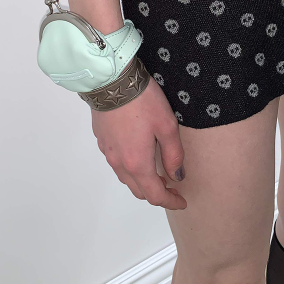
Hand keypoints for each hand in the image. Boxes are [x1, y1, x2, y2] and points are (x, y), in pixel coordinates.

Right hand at [91, 76, 186, 209]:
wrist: (112, 81)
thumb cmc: (143, 101)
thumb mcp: (167, 126)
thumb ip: (173, 154)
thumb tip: (177, 175)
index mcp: (138, 163)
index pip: (155, 195)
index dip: (170, 201)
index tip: (182, 201)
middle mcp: (119, 163)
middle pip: (139, 190)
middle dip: (157, 193)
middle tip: (173, 187)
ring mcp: (108, 152)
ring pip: (126, 178)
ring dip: (142, 181)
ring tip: (158, 173)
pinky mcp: (102, 140)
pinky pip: (117, 163)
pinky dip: (131, 168)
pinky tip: (140, 155)